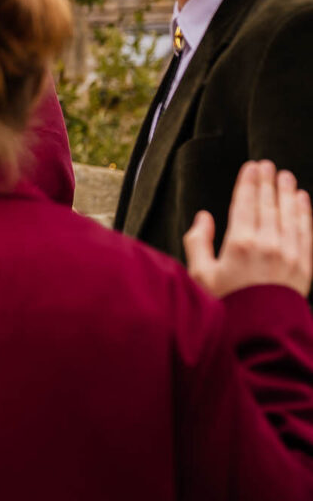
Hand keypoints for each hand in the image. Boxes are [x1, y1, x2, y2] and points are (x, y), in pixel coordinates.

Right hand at [184, 159, 312, 298]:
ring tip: (286, 176)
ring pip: (289, 214)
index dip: (248, 183)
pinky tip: (303, 200)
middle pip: (268, 204)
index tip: (251, 166)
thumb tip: (204, 217)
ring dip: (288, 193)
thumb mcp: (200, 274)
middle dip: (268, 182)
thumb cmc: (226, 304)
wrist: (259, 335)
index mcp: (239, 244)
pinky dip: (305, 213)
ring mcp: (289, 255)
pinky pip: (306, 232)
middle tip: (269, 165)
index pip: (245, 203)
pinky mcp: (304, 266)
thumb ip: (198, 242)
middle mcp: (267, 245)